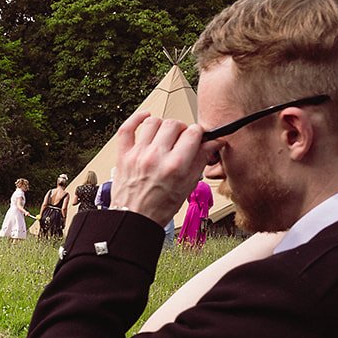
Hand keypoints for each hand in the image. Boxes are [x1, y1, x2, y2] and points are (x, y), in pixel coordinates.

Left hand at [111, 110, 208, 226]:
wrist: (133, 219)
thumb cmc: (159, 207)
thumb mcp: (188, 185)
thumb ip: (201, 160)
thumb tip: (215, 142)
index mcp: (175, 166)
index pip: (193, 132)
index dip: (199, 133)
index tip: (198, 138)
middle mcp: (156, 157)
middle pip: (174, 124)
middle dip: (182, 129)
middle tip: (182, 139)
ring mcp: (137, 154)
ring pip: (153, 122)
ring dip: (163, 125)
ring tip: (165, 135)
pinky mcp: (123, 155)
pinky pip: (127, 128)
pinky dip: (136, 118)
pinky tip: (146, 117)